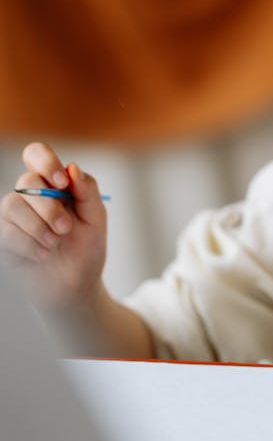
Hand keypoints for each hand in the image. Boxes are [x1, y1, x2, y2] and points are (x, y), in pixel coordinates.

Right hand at [0, 143, 107, 311]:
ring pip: (11, 204)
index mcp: (52, 184)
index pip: (36, 154)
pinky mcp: (3, 240)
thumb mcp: (96, 218)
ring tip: (54, 243)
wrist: (76, 286)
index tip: (62, 182)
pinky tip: (42, 255)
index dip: (45, 161)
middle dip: (48, 206)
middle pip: (26, 181)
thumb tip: (72, 167)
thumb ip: (88, 190)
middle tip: (66, 228)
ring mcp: (14, 218)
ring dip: (37, 225)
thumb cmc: (86, 248)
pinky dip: (28, 244)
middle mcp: (29, 196)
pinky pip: (5, 232)